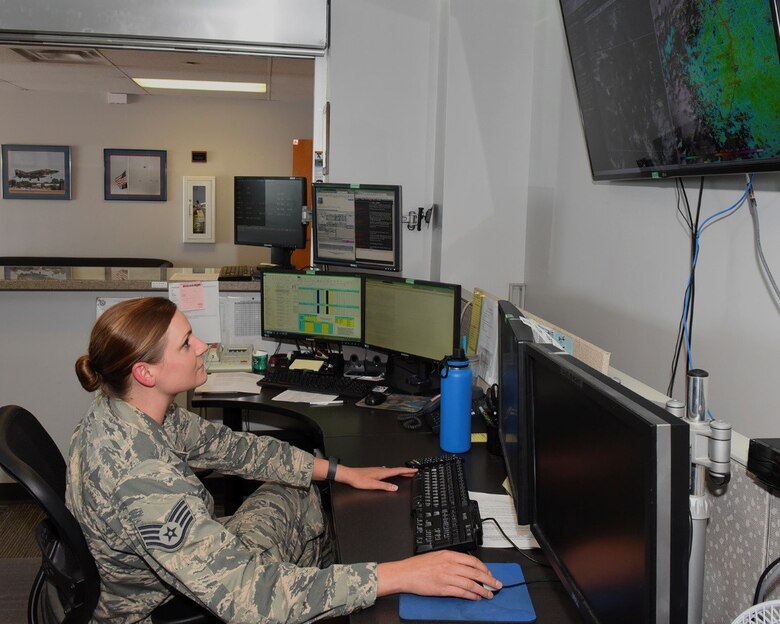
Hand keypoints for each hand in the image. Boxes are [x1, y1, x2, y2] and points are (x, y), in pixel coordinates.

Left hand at [336, 465, 416, 491]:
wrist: (349, 475)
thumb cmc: (359, 479)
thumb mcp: (373, 485)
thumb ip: (385, 486)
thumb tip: (395, 488)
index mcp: (382, 472)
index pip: (398, 471)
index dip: (407, 471)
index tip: (414, 470)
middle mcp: (381, 470)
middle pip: (396, 470)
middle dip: (405, 471)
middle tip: (413, 472)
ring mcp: (377, 470)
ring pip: (391, 470)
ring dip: (399, 472)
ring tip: (404, 473)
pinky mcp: (374, 471)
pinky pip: (386, 471)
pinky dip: (392, 472)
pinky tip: (389, 473)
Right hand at [377, 550, 500, 598]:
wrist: (405, 573)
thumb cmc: (418, 565)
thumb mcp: (437, 556)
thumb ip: (451, 559)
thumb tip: (466, 566)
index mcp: (448, 555)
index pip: (472, 560)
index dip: (484, 568)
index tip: (489, 573)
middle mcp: (449, 565)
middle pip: (475, 572)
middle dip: (488, 579)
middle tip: (497, 585)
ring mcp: (446, 577)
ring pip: (470, 583)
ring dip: (482, 590)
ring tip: (489, 594)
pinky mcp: (443, 589)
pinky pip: (461, 592)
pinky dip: (471, 596)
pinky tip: (476, 598)